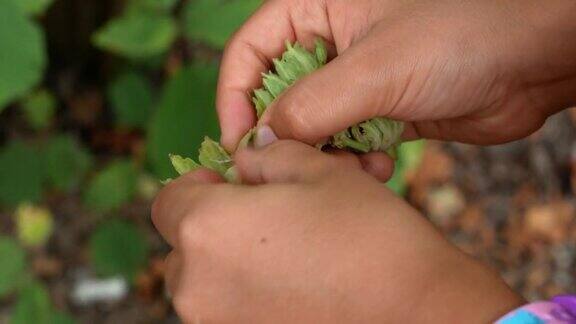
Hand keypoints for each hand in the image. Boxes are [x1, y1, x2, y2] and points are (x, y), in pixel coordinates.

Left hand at [152, 140, 521, 322]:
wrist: (420, 314)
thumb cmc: (367, 235)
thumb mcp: (317, 170)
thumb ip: (266, 155)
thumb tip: (246, 155)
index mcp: (204, 229)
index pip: (168, 200)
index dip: (198, 184)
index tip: (232, 182)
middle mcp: (195, 286)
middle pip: (184, 244)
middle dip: (215, 223)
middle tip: (265, 213)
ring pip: (206, 280)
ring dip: (231, 258)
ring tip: (287, 247)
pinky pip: (228, 309)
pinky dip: (247, 292)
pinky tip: (297, 280)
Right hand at [217, 0, 575, 177]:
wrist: (532, 61)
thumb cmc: (460, 35)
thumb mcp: (374, 69)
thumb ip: (310, 106)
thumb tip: (260, 140)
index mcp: (316, 9)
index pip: (250, 52)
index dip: (236, 98)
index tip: (239, 145)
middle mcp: (329, 44)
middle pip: (276, 95)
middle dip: (284, 135)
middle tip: (292, 169)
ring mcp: (354, 80)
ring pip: (311, 125)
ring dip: (323, 154)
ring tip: (350, 165)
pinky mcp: (378, 110)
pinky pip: (345, 142)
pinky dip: (352, 160)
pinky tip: (378, 164)